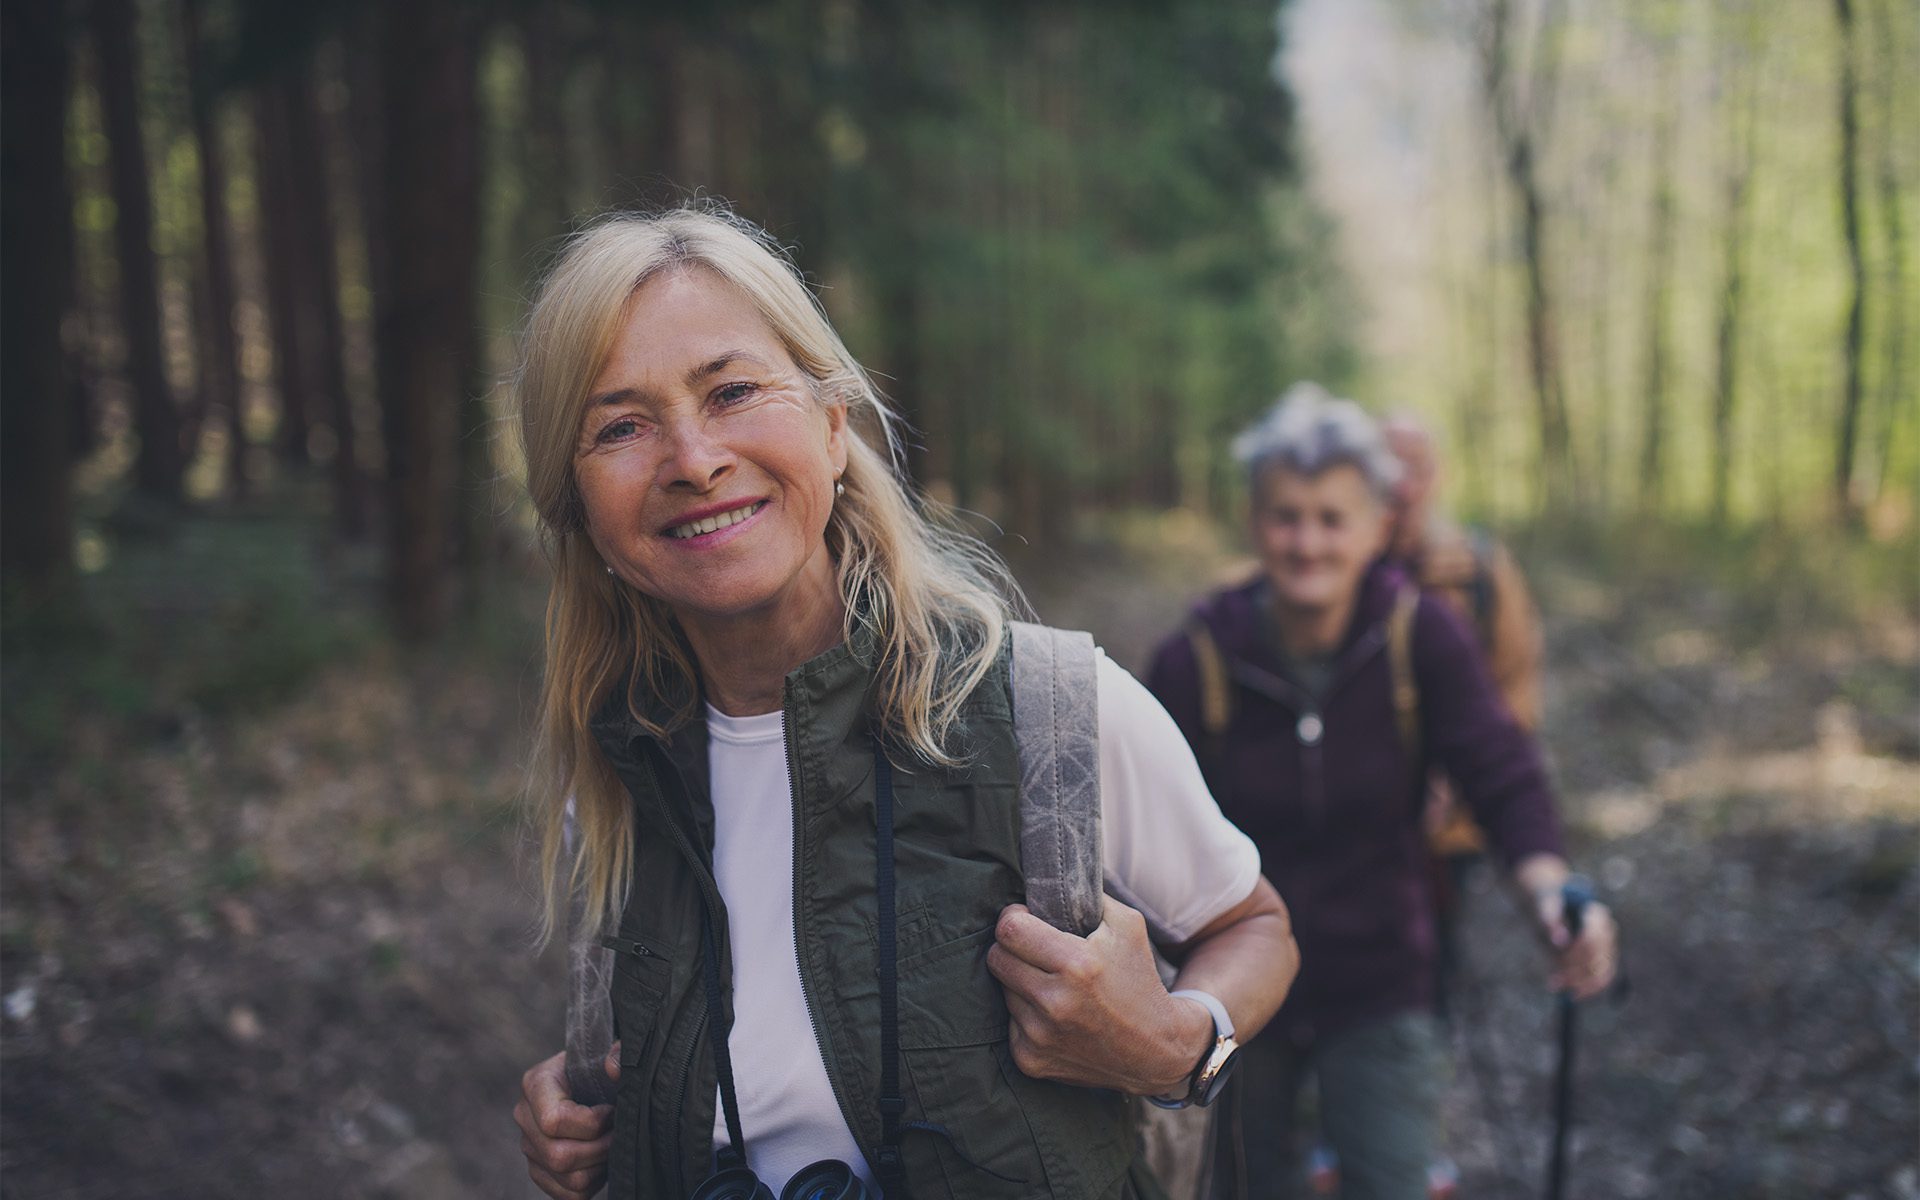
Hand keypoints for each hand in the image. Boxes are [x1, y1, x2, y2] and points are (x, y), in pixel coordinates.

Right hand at [514, 1047, 617, 1199]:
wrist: (591, 1080)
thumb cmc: (600, 1066)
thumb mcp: (608, 1053)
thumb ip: (619, 1053)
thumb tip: (614, 1066)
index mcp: (536, 1083)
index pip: (554, 1121)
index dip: (592, 1123)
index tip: (611, 1111)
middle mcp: (525, 1117)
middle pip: (560, 1156)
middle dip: (601, 1148)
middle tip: (618, 1133)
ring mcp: (530, 1147)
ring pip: (568, 1179)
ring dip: (600, 1167)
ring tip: (612, 1145)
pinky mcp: (539, 1170)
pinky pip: (567, 1195)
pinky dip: (592, 1184)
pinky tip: (601, 1161)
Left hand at [987, 894, 1211, 1095]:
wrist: (1157, 1051)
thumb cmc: (1139, 980)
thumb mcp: (1127, 926)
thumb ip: (1086, 897)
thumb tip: (1048, 879)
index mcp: (1077, 965)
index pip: (1009, 930)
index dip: (1013, 918)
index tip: (1025, 919)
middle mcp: (1054, 1003)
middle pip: (995, 958)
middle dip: (1012, 949)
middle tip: (1034, 950)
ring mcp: (1040, 1036)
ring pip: (1002, 990)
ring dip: (1021, 983)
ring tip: (1052, 985)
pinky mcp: (1031, 1060)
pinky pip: (1009, 1023)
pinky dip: (1026, 1016)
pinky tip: (1054, 1016)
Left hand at [1534, 891, 1618, 1000]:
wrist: (1554, 910)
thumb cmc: (1549, 907)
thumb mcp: (1544, 910)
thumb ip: (1551, 921)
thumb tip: (1560, 941)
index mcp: (1596, 914)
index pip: (1591, 940)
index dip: (1575, 955)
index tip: (1556, 963)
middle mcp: (1608, 930)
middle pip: (1596, 957)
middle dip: (1575, 971)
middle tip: (1555, 980)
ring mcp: (1610, 945)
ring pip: (1602, 971)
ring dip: (1580, 982)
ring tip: (1558, 986)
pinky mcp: (1606, 959)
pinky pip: (1603, 977)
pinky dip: (1589, 988)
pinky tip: (1572, 994)